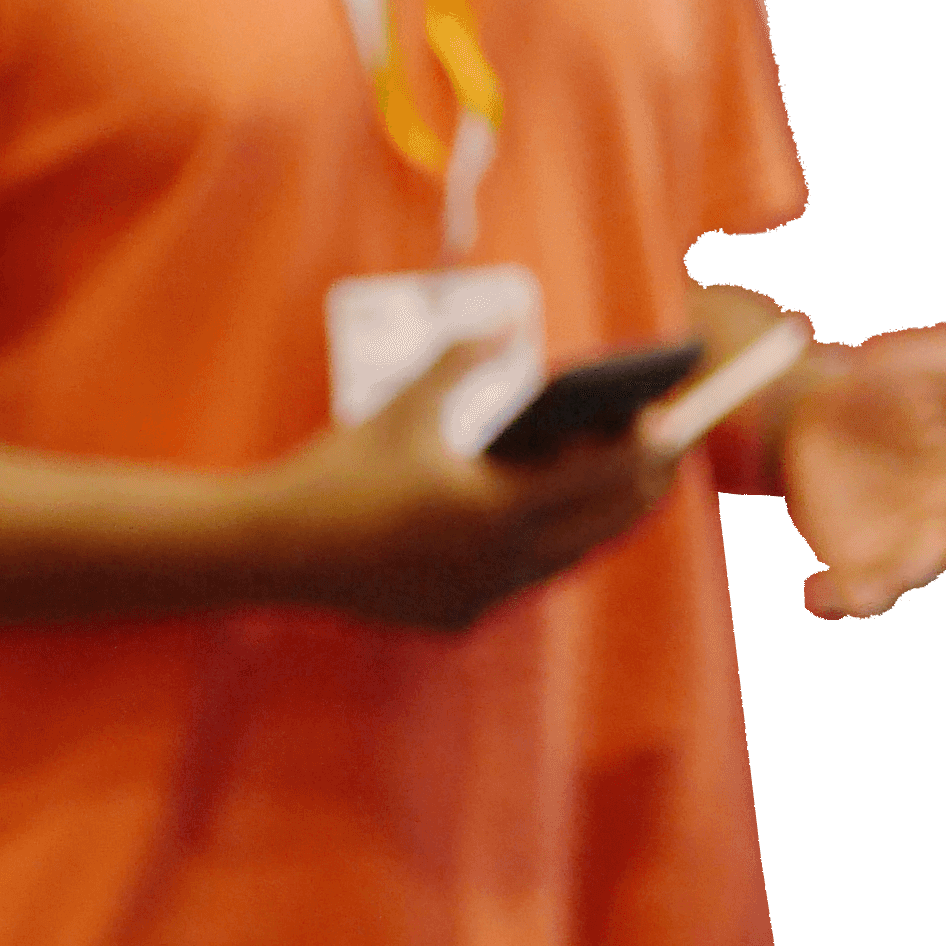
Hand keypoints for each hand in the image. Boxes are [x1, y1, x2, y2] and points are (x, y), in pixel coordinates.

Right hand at [245, 349, 666, 633]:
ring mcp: (480, 598)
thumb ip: (464, 358)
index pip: (600, 479)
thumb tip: (508, 326)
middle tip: (668, 456)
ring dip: (598, 523)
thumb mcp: (404, 404)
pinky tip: (550, 521)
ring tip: (623, 487)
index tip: (670, 421)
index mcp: (492, 508)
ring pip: (567, 559)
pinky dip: (545, 548)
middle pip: (601, 528)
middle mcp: (497, 563)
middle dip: (641, 489)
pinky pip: (522, 580)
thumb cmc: (339, 470)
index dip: (644, 448)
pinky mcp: (457, 618)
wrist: (276, 549)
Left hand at [775, 321, 945, 622]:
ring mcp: (895, 548)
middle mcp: (941, 525)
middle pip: (942, 555)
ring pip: (895, 585)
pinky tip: (813, 590)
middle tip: (911, 546)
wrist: (825, 399)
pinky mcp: (848, 559)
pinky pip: (847, 594)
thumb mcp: (941, 363)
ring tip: (857, 587)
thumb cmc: (897, 379)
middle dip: (927, 553)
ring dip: (880, 588)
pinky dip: (832, 602)